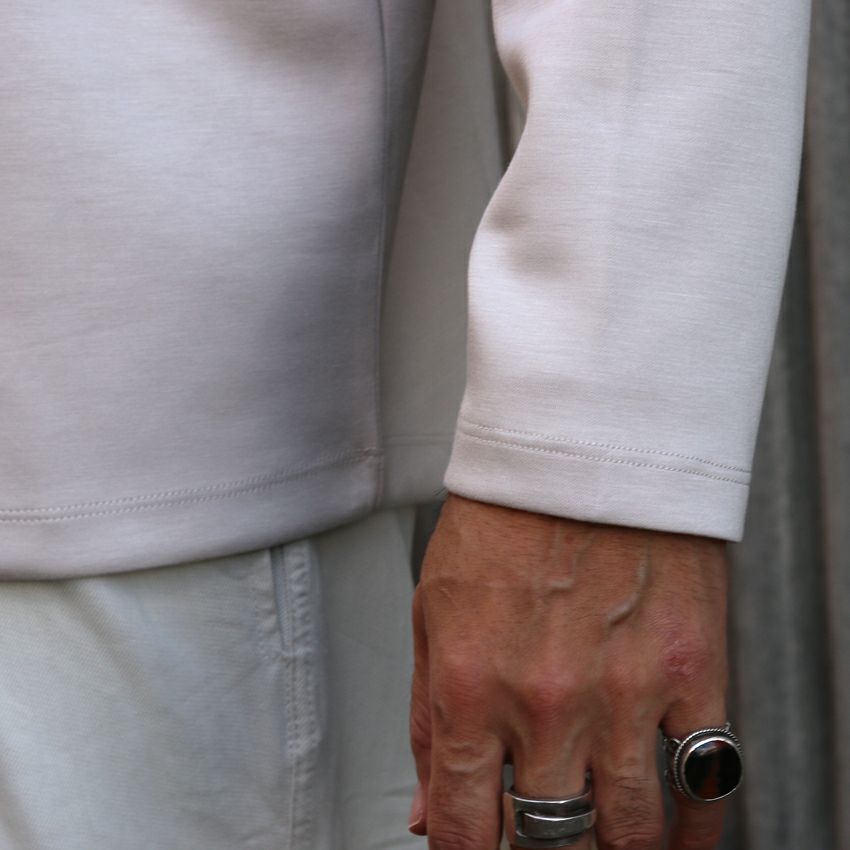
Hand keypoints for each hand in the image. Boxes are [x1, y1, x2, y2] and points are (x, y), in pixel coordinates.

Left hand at [408, 493, 729, 849]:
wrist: (580, 445)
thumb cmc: (502, 518)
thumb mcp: (433, 612)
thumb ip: (427, 720)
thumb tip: (431, 815)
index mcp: (471, 686)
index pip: (466, 829)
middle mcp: (546, 702)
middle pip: (550, 842)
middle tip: (544, 834)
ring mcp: (625, 692)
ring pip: (630, 832)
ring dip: (616, 849)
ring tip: (605, 837)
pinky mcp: (692, 672)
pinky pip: (707, 783)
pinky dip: (694, 827)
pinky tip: (676, 832)